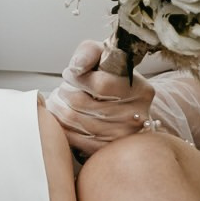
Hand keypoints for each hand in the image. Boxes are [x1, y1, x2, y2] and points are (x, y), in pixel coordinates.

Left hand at [44, 38, 154, 155]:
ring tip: (59, 99)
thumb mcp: (106, 54)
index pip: (101, 84)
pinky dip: (61, 124)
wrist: (125, 104)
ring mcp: (121, 136)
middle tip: (63, 87)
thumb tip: (76, 67)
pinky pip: (73, 138)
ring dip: (58, 107)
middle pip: (83, 104)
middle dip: (64, 92)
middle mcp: (135, 116)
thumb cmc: (112, 76)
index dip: (76, 77)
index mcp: (140, 90)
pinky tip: (62, 114)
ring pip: (75, 120)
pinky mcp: (106, 149)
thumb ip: (89, 51)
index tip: (69, 73)